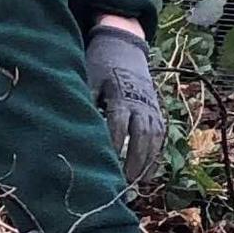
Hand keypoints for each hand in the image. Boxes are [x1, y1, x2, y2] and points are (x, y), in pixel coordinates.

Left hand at [84, 22, 167, 191]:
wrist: (125, 49)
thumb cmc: (102, 65)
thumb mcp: (90, 77)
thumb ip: (86, 100)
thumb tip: (73, 121)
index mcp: (121, 95)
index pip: (118, 122)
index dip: (115, 142)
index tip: (108, 161)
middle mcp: (140, 104)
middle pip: (140, 134)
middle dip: (134, 158)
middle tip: (126, 181)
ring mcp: (151, 108)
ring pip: (154, 138)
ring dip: (148, 161)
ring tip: (139, 183)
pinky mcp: (156, 112)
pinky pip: (160, 136)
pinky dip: (156, 155)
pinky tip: (150, 174)